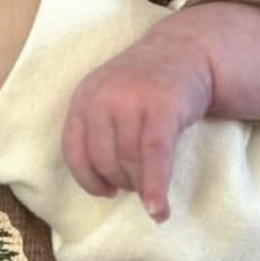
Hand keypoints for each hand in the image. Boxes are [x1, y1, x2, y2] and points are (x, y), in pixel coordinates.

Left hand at [61, 21, 214, 222]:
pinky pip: (154, 157)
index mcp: (84, 96)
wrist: (185, 51)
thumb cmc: (145, 86)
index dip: (88, 178)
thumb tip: (103, 186)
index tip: (105, 192)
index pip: (74, 150)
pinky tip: (158, 210)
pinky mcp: (162, 108)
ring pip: (131, 162)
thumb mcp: (110, 98)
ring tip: (154, 190)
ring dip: (142, 186)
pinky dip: (155, 186)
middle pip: (105, 160)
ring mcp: (132, 100)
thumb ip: (100, 131)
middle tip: (139, 183)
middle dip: (123, 181)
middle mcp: (103, 96)